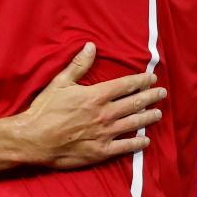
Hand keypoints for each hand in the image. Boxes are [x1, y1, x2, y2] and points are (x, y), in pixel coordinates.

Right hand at [15, 43, 166, 168]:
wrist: (35, 139)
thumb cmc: (45, 110)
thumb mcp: (60, 82)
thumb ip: (79, 65)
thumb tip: (91, 46)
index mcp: (96, 96)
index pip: (126, 85)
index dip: (141, 81)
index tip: (151, 78)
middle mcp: (105, 114)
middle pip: (134, 103)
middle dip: (150, 97)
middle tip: (162, 93)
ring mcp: (105, 134)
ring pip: (134, 124)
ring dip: (148, 118)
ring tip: (158, 113)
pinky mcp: (101, 151)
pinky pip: (125, 147)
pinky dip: (138, 143)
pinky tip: (145, 140)